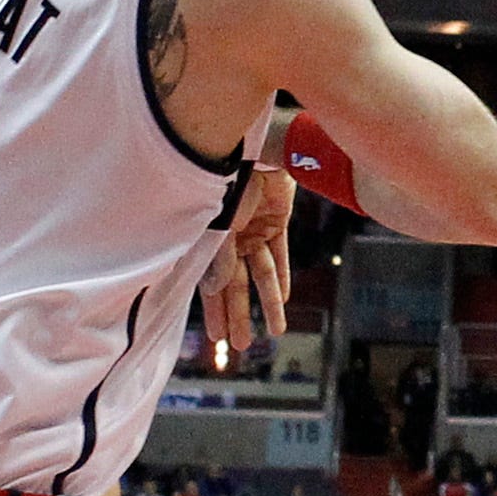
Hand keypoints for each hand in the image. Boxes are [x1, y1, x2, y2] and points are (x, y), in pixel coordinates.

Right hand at [200, 166, 295, 354]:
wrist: (260, 149)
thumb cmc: (230, 180)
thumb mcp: (220, 223)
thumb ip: (218, 256)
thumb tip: (214, 291)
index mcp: (211, 238)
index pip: (212, 284)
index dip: (215, 311)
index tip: (216, 338)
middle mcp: (231, 238)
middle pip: (236, 285)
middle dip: (239, 315)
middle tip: (241, 345)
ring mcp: (254, 231)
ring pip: (261, 275)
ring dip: (268, 303)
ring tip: (274, 331)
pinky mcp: (277, 222)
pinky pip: (280, 256)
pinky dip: (283, 277)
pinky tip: (285, 299)